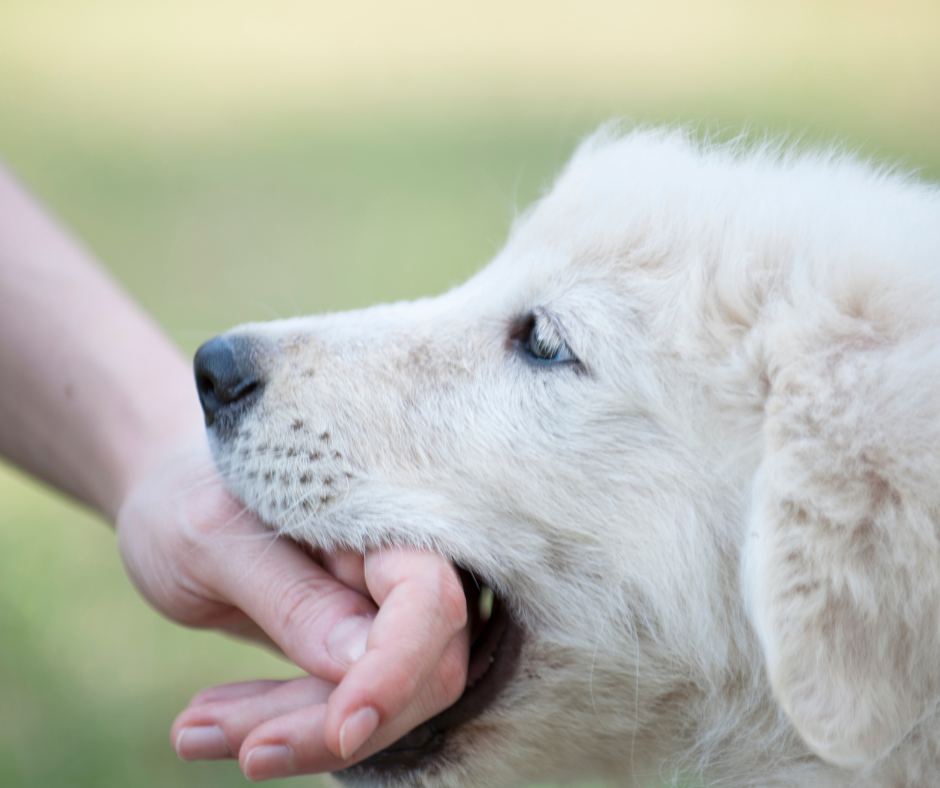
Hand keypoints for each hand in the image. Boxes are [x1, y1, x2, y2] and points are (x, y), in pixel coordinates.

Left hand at [116, 435, 468, 780]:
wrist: (171, 498)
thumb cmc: (186, 498)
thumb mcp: (213, 542)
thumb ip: (292, 598)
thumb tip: (360, 664)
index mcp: (380, 517)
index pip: (427, 599)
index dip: (396, 670)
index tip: (340, 729)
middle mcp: (396, 563)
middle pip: (417, 668)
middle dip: (331, 720)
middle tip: (242, 749)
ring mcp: (379, 607)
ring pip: (377, 700)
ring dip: (292, 730)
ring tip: (190, 730)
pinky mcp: (352, 644)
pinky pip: (336, 701)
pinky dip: (276, 722)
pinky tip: (205, 722)